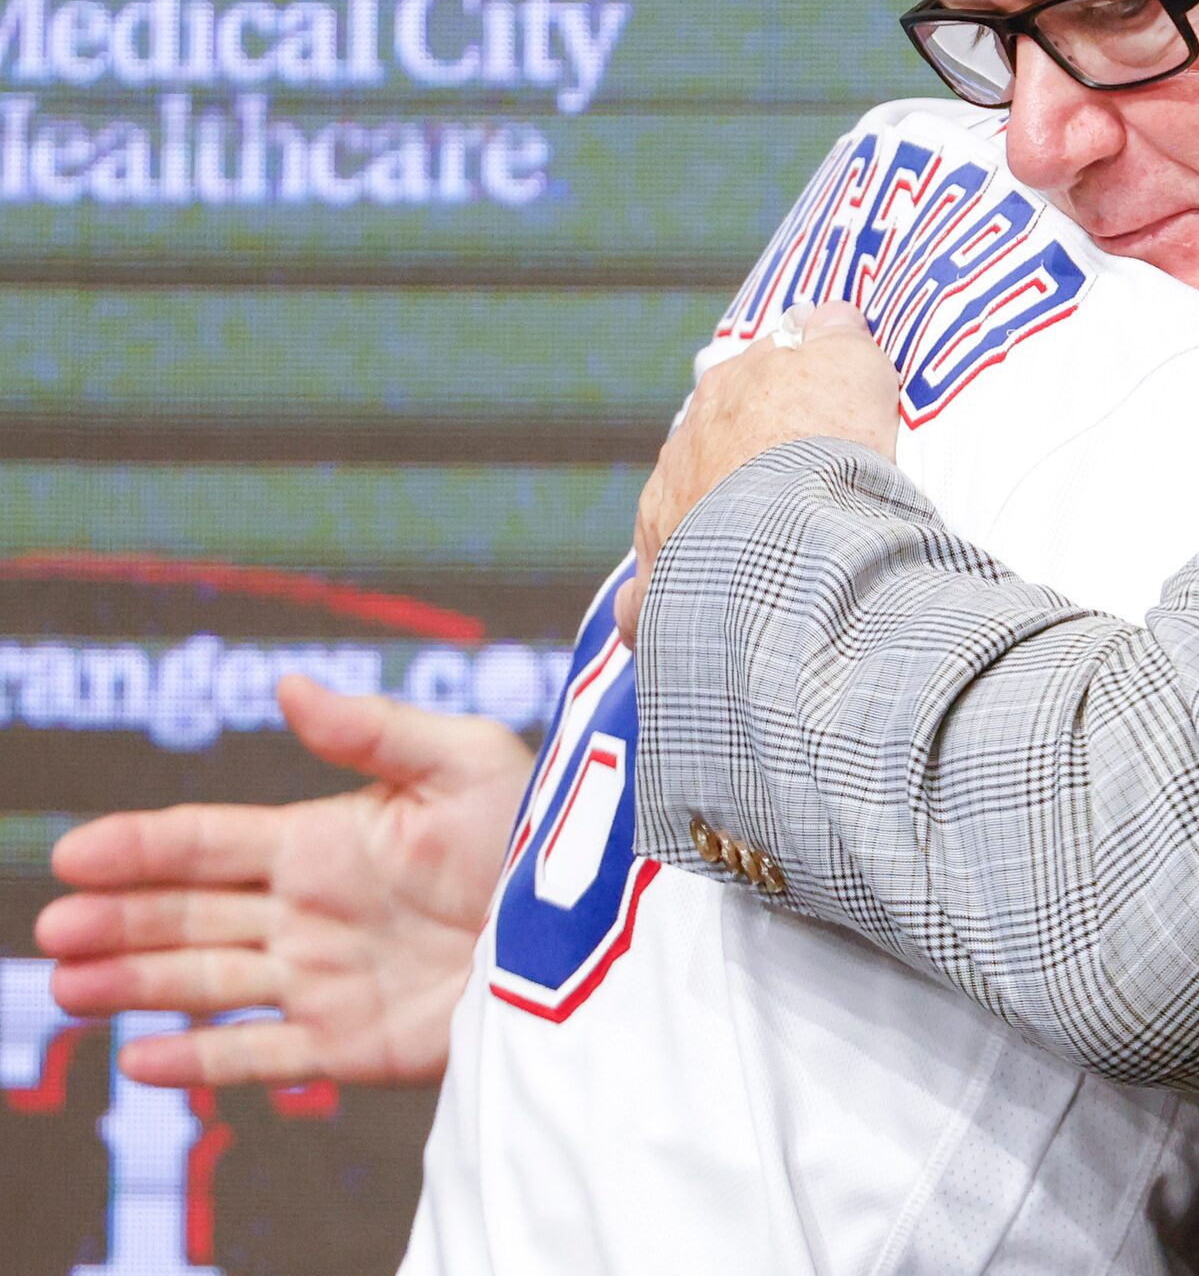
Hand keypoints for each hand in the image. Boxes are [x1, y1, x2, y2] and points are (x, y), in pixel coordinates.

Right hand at [33, 675, 532, 1085]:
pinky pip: (261, 1056)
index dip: (139, 847)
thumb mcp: (466, 763)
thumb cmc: (539, 834)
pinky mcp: (350, 1043)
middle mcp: (310, 912)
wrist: (592, 928)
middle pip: (188, 914)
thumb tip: (290, 688)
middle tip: (54, 929)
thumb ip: (374, 731)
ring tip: (67, 988)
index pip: (208, 843)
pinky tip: (140, 1060)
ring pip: (205, 983)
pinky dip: (200, 1061)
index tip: (75, 853)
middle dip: (117, 920)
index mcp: (325, 842)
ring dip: (133, 984)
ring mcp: (323, 979)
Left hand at [616, 301, 897, 641]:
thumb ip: (841, 336)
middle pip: (712, 447)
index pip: (750, 381)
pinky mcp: (658, 590)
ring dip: (714, 527)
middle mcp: (683, 449)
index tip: (818, 419)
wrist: (786, 530)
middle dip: (745, 462)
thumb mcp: (855, 365)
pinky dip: (666, 605)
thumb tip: (831, 316)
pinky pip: (649, 599)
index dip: (787, 398)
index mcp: (727, 393)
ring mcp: (664, 519)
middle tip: (802, 488)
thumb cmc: (824, 446)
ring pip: (682, 514)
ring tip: (768, 556)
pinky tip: (697, 615)